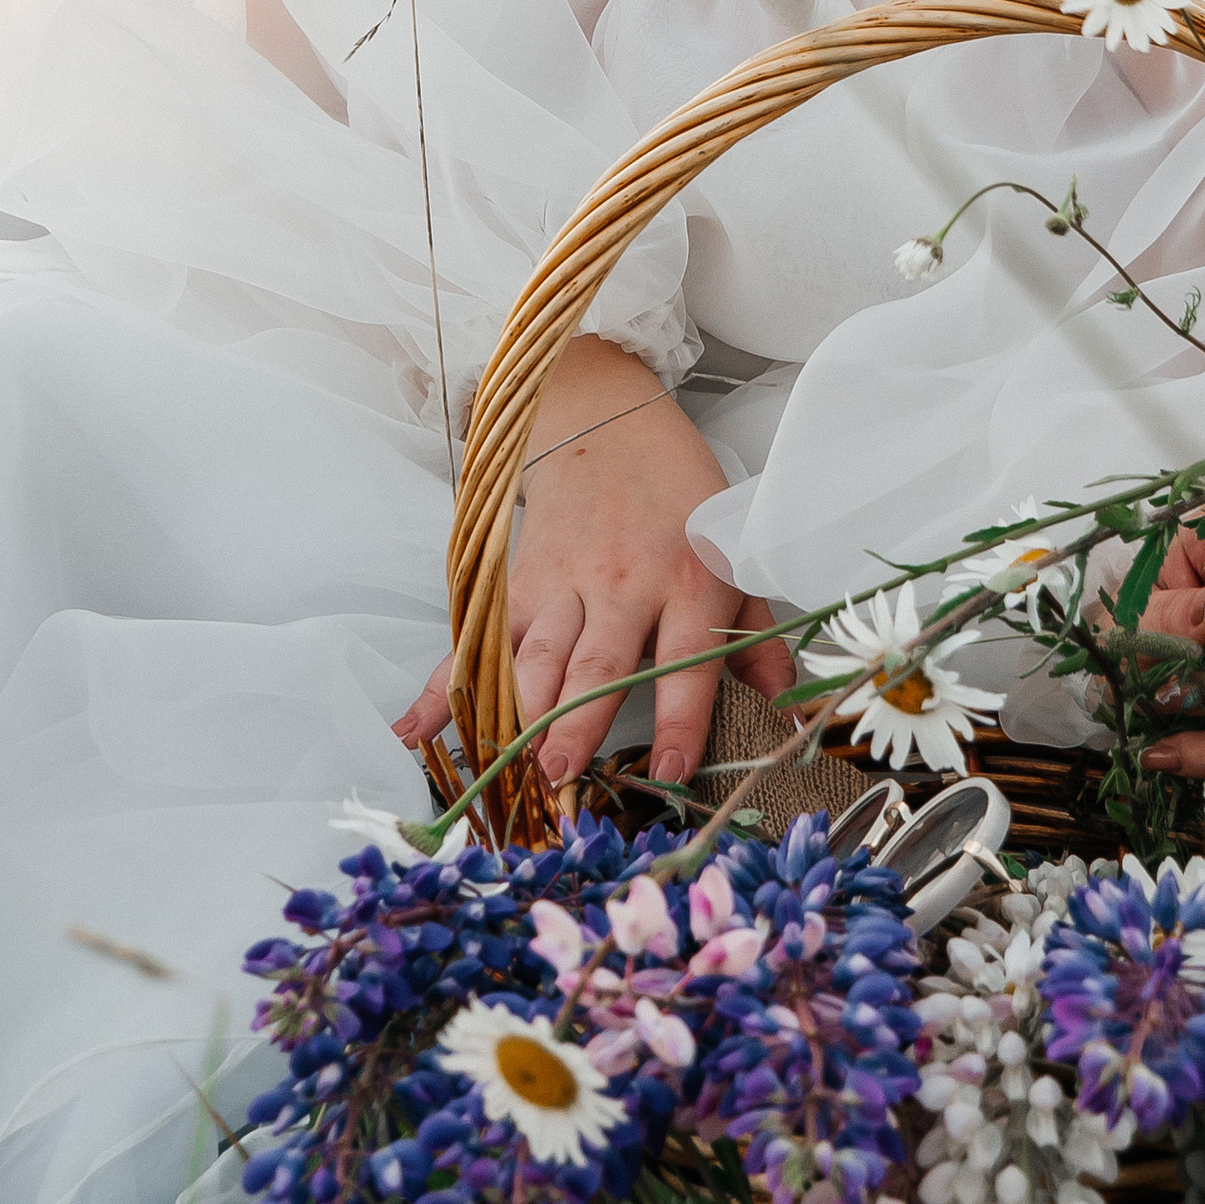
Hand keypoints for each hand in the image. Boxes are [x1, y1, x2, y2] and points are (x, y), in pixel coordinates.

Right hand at [390, 337, 795, 788]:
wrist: (609, 429)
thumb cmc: (682, 505)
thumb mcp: (735, 559)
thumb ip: (757, 644)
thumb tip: (788, 723)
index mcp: (688, 582)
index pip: (688, 659)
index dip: (679, 718)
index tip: (670, 771)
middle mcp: (622, 586)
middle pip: (596, 662)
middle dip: (575, 720)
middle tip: (560, 774)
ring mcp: (562, 585)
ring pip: (534, 655)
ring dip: (517, 713)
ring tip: (505, 767)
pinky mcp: (518, 584)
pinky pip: (477, 642)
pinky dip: (442, 688)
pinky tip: (416, 729)